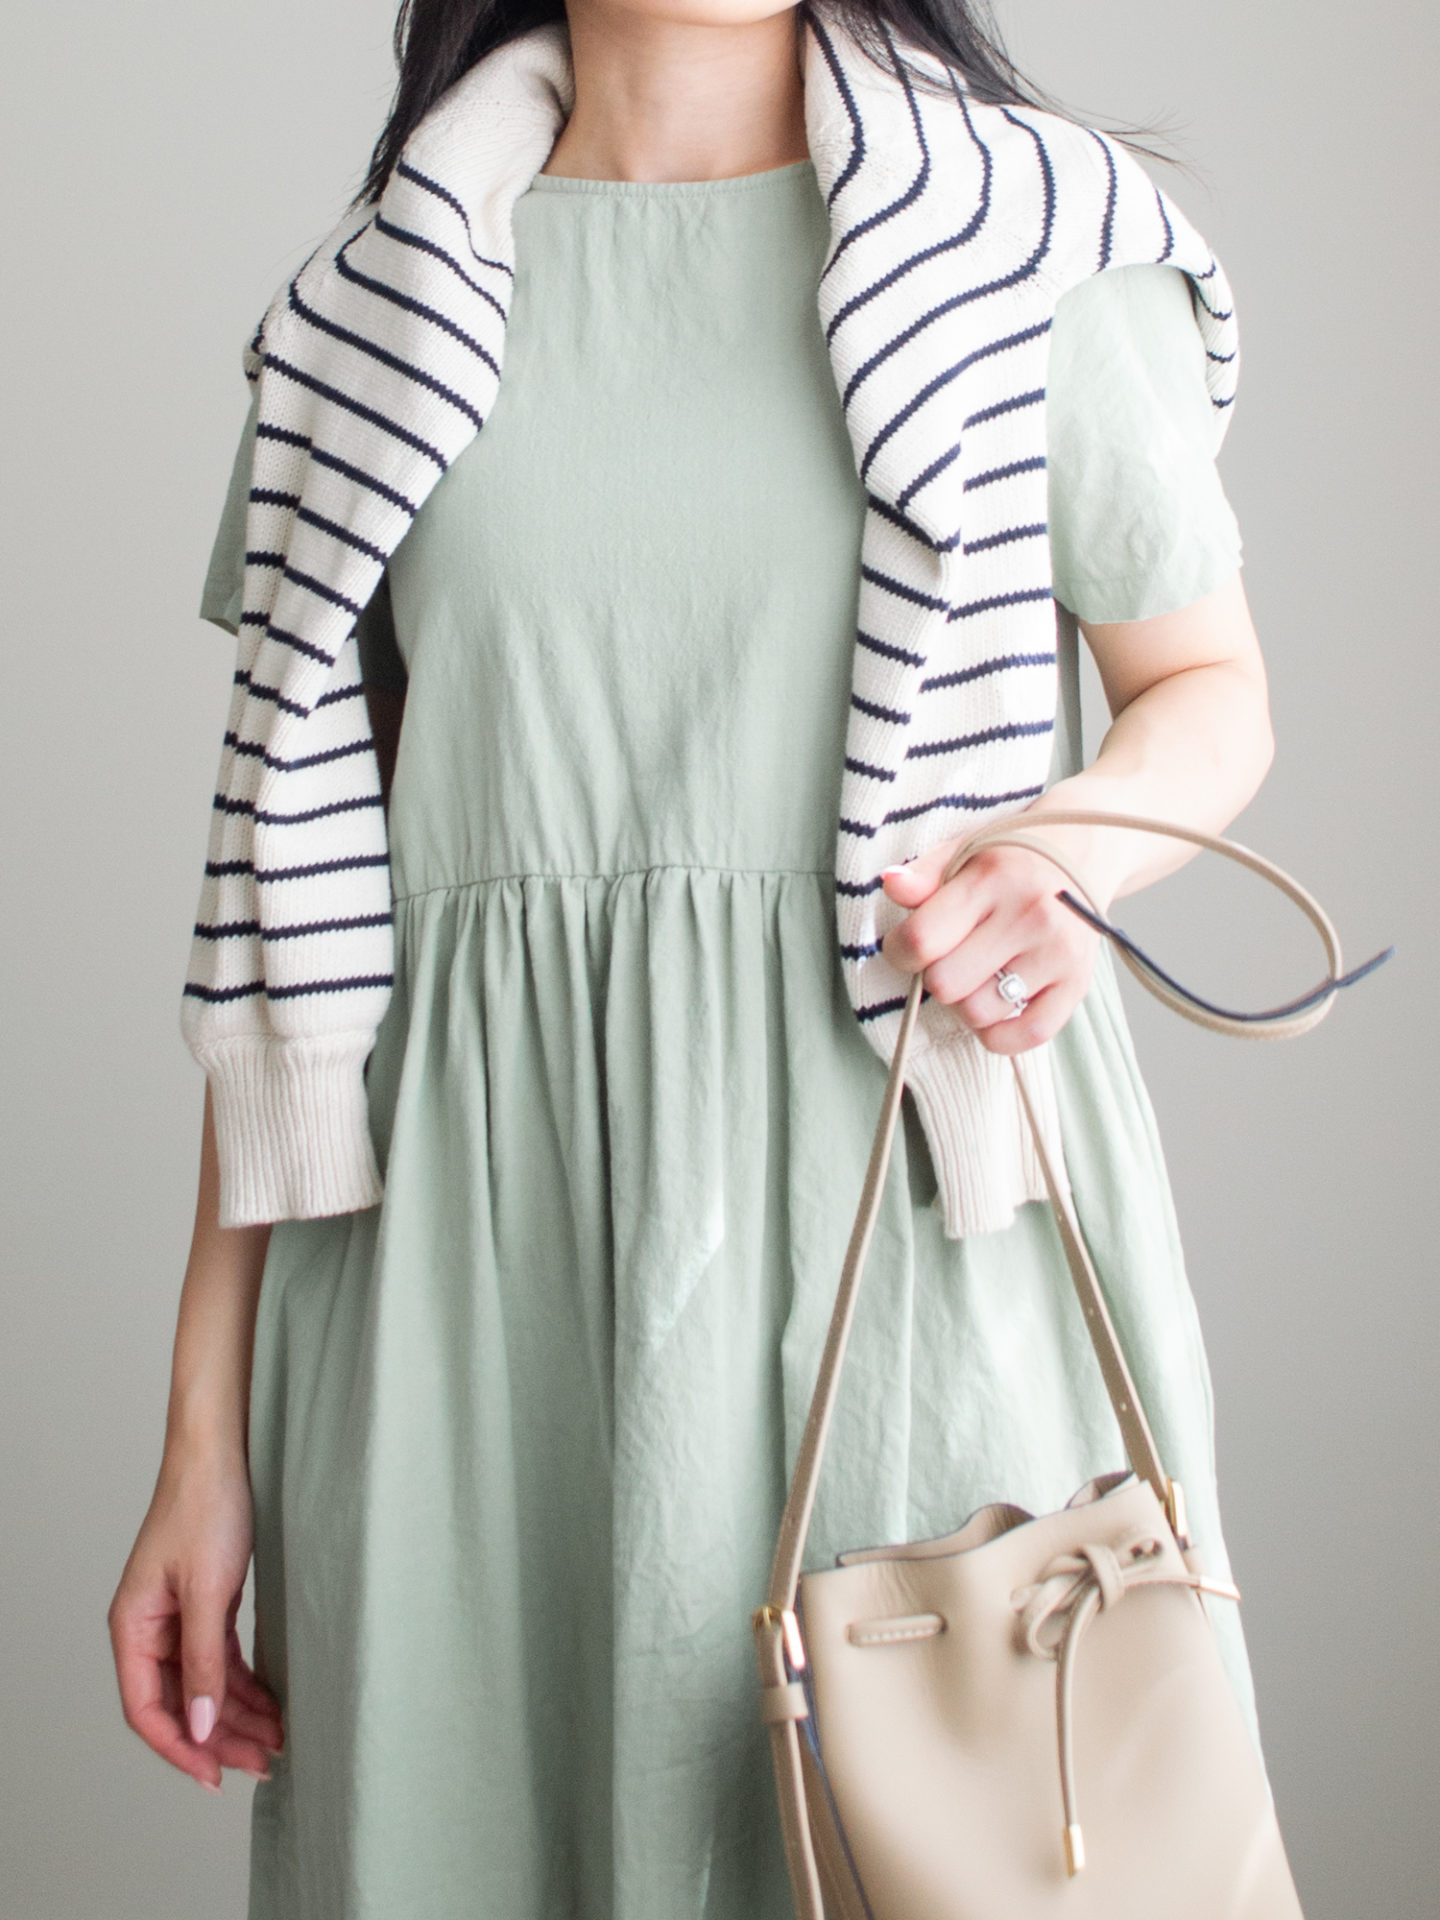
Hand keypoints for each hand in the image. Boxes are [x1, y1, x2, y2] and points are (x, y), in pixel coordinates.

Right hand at [108, 1449, 284, 1791]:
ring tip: (276, 1742)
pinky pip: (220, 1660)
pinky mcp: (205, 1605)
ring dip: (237, 1716)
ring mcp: (177, 1618)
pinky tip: (270, 1704)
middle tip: (264, 1763)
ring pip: (203, 1685)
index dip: (180, 1748)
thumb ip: (204, 1662)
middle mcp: (149, 1629)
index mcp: (133, 1628)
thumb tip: (200, 1728)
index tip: (216, 1776)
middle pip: (178, 1703)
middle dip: (220, 1738)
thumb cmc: (206, 1508)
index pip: (146, 1710)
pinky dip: (244, 1685)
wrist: (221, 1453)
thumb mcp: (209, 1591)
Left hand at [879, 835, 1101, 1054]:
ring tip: (975, 977)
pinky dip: (999, 1034)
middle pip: (946, 984)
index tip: (907, 947)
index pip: (922, 940)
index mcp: (993, 879)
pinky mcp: (1077, 984)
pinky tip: (995, 1007)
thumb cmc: (1008, 860)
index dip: (899, 952)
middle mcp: (1030, 915)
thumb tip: (891, 883)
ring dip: (965, 1004)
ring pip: (978, 1013)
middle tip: (949, 958)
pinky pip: (1025, 1036)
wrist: (1082, 851)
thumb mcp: (960, 852)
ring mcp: (1057, 953)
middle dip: (934, 976)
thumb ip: (921, 875)